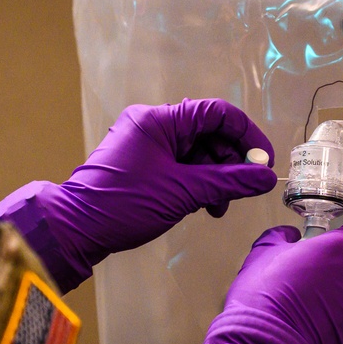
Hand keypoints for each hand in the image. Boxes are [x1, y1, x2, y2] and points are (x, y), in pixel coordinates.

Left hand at [0, 98, 276, 291]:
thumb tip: (266, 178)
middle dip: (231, 162)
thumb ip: (228, 182)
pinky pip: (180, 165)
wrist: (75, 229)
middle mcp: (153, 124)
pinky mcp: (142, 164)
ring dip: (215, 177)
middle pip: (208, 132)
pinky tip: (205, 205)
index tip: (265, 163)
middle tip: (244, 189)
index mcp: (160, 120)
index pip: (217, 113)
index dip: (247, 135)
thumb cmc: (124, 204)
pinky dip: (197, 182)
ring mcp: (146, 144)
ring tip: (220, 206)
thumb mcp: (183, 192)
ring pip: (196, 152)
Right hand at [198, 224, 342, 343]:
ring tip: (310, 319)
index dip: (336, 244)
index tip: (318, 255)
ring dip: (340, 306)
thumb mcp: (263, 253)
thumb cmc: (264, 293)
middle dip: (339, 276)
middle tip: (309, 288)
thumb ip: (281, 237)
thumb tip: (291, 236)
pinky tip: (314, 340)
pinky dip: (338, 334)